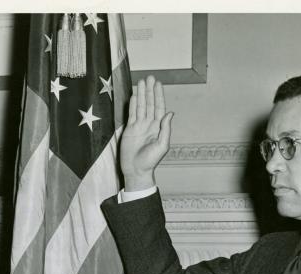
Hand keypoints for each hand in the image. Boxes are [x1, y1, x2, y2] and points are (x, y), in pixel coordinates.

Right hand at [119, 75, 172, 191]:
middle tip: (150, 77)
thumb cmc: (150, 161)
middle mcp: (149, 124)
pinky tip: (134, 95)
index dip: (159, 95)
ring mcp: (139, 126)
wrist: (136, 170)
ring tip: (141, 82)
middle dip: (150, 91)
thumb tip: (169, 113)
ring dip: (142, 94)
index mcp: (158, 127)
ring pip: (141, 106)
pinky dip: (133, 104)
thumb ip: (166, 129)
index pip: (159, 108)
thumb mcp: (162, 146)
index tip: (158, 84)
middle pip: (150, 103)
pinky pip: (132, 114)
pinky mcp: (130, 129)